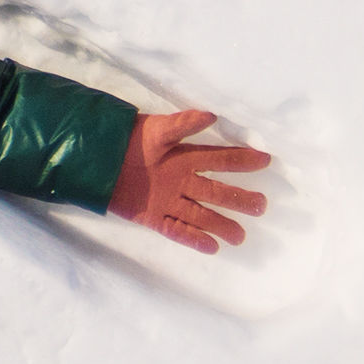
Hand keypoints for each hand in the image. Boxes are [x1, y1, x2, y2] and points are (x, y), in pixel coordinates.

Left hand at [108, 108, 270, 251]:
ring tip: (241, 236)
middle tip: (261, 206)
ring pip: (200, 215)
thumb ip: (183, 124)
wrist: (97, 158)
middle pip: (216, 192)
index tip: (266, 161)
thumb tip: (212, 116)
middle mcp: (181, 181)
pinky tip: (212, 247)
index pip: (219, 160)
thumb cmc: (129, 139)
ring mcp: (168, 201)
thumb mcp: (156, 128)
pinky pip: (176, 230)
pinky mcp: (152, 217)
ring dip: (220, 225)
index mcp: (185, 157)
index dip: (242, 160)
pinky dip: (192, 238)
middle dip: (239, 199)